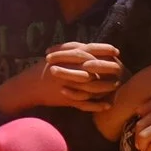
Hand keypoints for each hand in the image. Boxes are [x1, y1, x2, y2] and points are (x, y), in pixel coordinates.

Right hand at [0, 43, 121, 112]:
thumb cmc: (41, 69)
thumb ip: (70, 50)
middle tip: (121, 68)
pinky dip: (97, 105)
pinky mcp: (67, 99)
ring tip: (117, 86)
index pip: (89, 51)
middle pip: (94, 68)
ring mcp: (69, 85)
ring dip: (106, 87)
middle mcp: (68, 70)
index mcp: (66, 58)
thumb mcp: (55, 55)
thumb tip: (87, 45)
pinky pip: (85, 103)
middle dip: (108, 68)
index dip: (104, 50)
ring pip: (92, 87)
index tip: (116, 50)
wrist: (28, 87)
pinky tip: (108, 105)